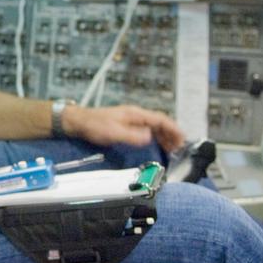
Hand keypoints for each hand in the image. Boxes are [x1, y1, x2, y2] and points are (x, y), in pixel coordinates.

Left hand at [64, 104, 184, 152]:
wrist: (79, 122)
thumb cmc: (95, 126)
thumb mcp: (114, 132)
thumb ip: (132, 135)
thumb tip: (149, 137)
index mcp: (136, 114)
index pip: (160, 119)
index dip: (173, 128)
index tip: (182, 138)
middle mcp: (136, 115)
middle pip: (159, 122)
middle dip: (171, 134)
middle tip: (179, 148)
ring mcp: (131, 119)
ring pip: (154, 126)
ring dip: (164, 136)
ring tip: (172, 148)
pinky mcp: (126, 125)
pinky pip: (146, 130)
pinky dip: (155, 137)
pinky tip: (156, 145)